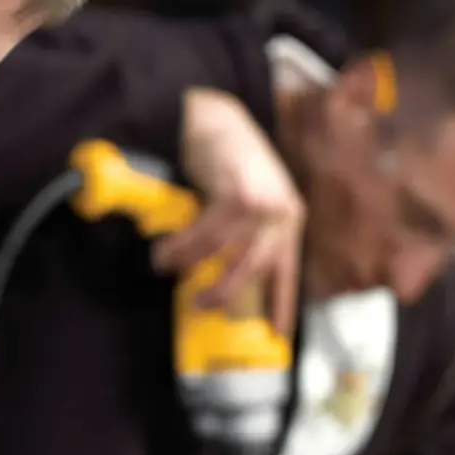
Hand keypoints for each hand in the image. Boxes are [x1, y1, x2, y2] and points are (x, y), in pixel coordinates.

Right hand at [155, 87, 304, 334]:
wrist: (214, 119)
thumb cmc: (226, 162)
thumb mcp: (246, 201)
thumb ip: (242, 234)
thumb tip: (219, 272)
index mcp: (288, 219)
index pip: (288, 272)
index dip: (281, 305)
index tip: (277, 335)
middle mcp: (282, 213)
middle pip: (256, 270)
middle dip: (226, 293)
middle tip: (201, 305)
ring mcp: (262, 203)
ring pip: (227, 254)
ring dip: (191, 266)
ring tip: (166, 267)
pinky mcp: (237, 194)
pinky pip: (205, 235)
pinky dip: (181, 246)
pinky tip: (165, 249)